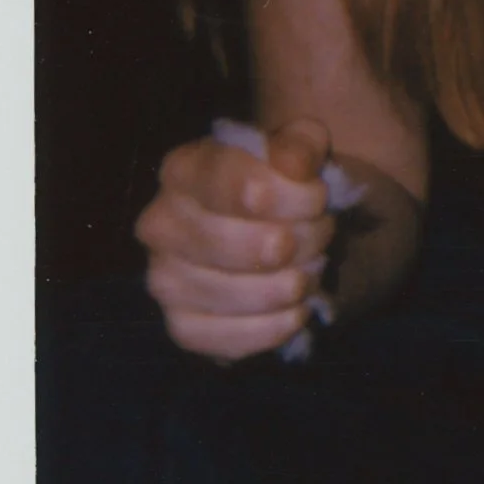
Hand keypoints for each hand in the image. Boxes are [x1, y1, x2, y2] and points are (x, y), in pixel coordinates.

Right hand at [134, 117, 337, 362]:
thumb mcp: (305, 151)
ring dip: (293, 285)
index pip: (231, 181)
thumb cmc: (293, 188)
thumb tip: (292, 164)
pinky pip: (228, 339)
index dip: (290, 195)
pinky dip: (275, 327)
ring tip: (310, 270)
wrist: (298, 236)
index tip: (321, 198)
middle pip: (238, 244)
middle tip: (323, 235)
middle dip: (300, 242)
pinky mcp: (182, 327)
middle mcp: (159, 224)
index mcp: (184, 170)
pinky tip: (296, 310)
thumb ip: (301, 144)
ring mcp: (164, 280)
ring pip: (236, 294)